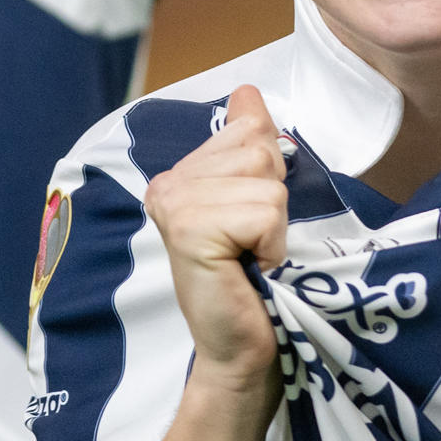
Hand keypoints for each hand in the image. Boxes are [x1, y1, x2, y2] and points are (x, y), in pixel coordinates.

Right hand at [145, 84, 286, 400]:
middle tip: (251, 244)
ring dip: (274, 227)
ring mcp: (173, 204)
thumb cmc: (253, 281)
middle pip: (259, 151)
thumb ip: (248, 144)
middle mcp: (166, 183)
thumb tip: (246, 89)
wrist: (241, 351)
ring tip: (249, 257)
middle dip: (273, 200)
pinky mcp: (189, 229)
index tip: (249, 222)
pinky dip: (271, 245)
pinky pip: (265, 211)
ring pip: (266, 182)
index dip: (269, 176)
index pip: (249, 129)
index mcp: (179, 174)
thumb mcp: (253, 202)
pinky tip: (248, 269)